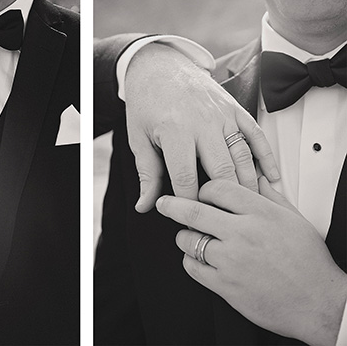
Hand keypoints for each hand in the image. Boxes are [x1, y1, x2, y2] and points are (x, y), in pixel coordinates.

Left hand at [125, 43, 279, 212]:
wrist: (159, 67)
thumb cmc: (146, 105)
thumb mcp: (138, 139)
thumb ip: (146, 174)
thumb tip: (145, 206)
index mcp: (175, 131)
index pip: (187, 178)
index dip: (190, 205)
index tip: (192, 222)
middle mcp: (203, 123)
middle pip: (222, 170)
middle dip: (224, 201)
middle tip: (224, 222)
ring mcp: (223, 115)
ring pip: (243, 156)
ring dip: (248, 184)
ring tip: (248, 210)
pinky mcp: (236, 110)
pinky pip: (256, 136)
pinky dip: (266, 159)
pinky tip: (271, 180)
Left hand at [156, 178, 346, 345]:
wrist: (317, 303)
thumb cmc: (309, 263)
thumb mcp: (295, 220)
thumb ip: (269, 198)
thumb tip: (253, 179)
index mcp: (262, 214)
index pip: (217, 188)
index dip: (203, 189)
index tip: (198, 194)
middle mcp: (244, 234)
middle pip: (193, 211)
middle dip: (172, 205)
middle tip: (164, 204)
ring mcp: (232, 260)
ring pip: (188, 240)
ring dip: (185, 237)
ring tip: (192, 238)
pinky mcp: (225, 285)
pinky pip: (192, 267)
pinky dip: (190, 260)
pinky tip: (199, 259)